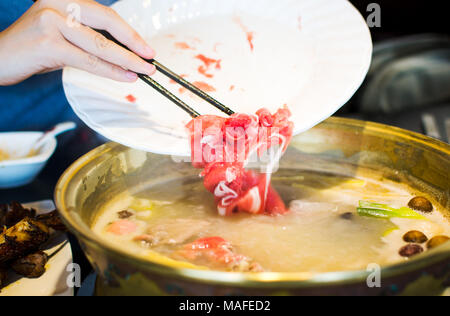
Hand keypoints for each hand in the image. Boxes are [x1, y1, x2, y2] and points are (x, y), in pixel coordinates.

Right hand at [0, 0, 155, 85]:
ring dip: (126, 60)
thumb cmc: (33, 49)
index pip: (106, 15)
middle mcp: (58, 4)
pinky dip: (110, 71)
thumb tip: (123, 54)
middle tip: (150, 58)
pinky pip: (88, 60)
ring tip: (143, 71)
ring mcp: (52, 22)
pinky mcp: (48, 43)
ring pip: (100, 45)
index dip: (129, 32)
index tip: (145, 47)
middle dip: (133, 43)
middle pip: (107, 23)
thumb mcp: (64, 37)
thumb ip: (89, 40)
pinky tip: (124, 77)